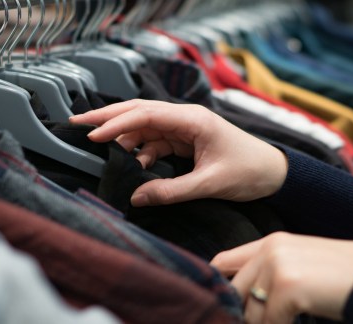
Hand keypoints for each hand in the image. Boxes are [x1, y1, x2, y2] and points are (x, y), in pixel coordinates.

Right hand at [69, 99, 288, 206]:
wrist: (275, 174)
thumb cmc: (250, 171)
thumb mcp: (210, 183)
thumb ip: (171, 191)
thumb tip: (136, 197)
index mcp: (193, 119)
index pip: (146, 114)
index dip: (117, 124)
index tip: (93, 135)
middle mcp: (185, 119)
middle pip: (139, 112)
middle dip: (108, 117)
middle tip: (77, 123)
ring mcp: (184, 129)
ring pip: (144, 127)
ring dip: (123, 138)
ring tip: (101, 151)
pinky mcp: (185, 142)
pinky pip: (155, 143)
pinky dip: (142, 154)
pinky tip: (136, 167)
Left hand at [210, 232, 352, 323]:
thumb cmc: (338, 274)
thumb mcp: (297, 262)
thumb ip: (266, 271)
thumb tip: (238, 296)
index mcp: (269, 242)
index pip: (223, 261)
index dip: (216, 285)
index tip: (218, 303)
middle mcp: (269, 250)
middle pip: (234, 290)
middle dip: (240, 311)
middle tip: (251, 319)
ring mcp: (277, 266)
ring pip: (251, 311)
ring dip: (262, 323)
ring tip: (280, 320)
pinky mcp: (288, 286)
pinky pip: (270, 321)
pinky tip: (296, 323)